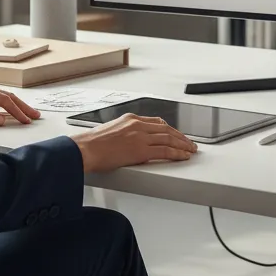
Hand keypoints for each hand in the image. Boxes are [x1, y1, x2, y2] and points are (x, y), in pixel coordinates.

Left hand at [0, 82, 40, 126]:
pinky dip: (9, 106)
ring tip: (29, 114)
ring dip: (18, 106)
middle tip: (35, 115)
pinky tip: (15, 112)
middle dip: (22, 106)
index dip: (16, 110)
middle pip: (8, 96)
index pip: (4, 100)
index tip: (25, 119)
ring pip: (5, 97)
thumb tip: (2, 119)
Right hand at [72, 114, 196, 172]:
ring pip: (169, 138)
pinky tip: (183, 156)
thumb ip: (124, 134)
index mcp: (130, 119)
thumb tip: (130, 143)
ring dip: (183, 144)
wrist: (85, 149)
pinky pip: (165, 151)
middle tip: (189, 143)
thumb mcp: (111, 131)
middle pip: (166, 129)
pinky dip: (177, 153)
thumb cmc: (92, 144)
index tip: (176, 134)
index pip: (156, 122)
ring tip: (190, 150)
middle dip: (180, 136)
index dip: (169, 129)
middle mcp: (137, 125)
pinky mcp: (141, 150)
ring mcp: (140, 137)